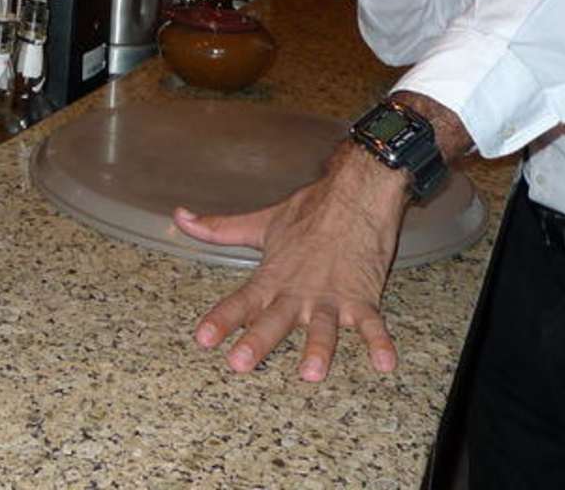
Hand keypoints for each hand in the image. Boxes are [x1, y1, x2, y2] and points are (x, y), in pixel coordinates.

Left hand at [176, 146, 411, 379]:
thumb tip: (180, 217)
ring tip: (311, 373)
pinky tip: (384, 363)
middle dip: (258, 341)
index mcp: (274, 276)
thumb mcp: (262, 222)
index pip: (242, 301)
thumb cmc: (311, 211)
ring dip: (318, 348)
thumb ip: (220, 228)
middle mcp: (299, 290)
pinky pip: (372, 322)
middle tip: (240, 363)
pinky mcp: (363, 295)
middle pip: (275, 319)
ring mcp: (331, 295)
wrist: (357, 192)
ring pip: (322, 326)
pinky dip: (379, 342)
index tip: (203, 338)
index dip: (222, 320)